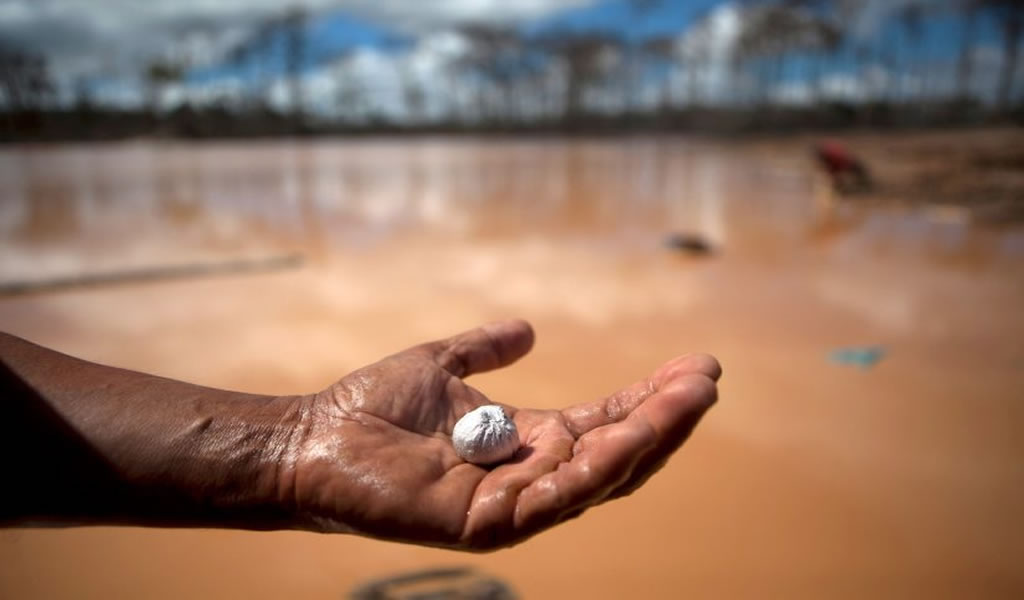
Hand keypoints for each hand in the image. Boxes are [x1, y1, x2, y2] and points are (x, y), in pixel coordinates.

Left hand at [285, 319, 720, 549]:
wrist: (312, 438)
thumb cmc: (370, 407)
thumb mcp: (439, 364)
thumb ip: (483, 349)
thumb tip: (529, 328)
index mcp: (525, 441)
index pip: (604, 422)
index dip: (650, 397)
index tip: (696, 364)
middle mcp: (528, 475)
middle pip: (616, 453)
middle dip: (666, 418)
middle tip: (709, 378)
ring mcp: (511, 505)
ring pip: (598, 478)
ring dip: (649, 439)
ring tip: (691, 399)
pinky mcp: (486, 524)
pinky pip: (554, 501)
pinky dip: (596, 469)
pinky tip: (632, 435)